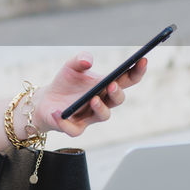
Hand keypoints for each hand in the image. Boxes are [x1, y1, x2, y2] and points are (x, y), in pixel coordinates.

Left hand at [34, 53, 148, 136]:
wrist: (46, 100)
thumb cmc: (65, 83)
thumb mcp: (71, 66)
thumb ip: (80, 59)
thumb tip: (88, 61)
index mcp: (106, 85)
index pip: (127, 79)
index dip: (137, 71)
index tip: (142, 60)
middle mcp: (102, 102)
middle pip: (118, 100)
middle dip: (117, 93)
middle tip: (111, 85)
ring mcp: (90, 116)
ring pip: (103, 116)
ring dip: (100, 108)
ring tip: (92, 99)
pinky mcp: (74, 127)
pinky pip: (75, 129)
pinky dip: (66, 123)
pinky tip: (59, 113)